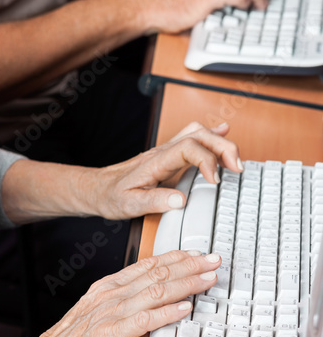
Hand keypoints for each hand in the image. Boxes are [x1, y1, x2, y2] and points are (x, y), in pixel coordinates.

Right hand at [28, 249, 221, 336]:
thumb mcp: (96, 311)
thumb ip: (120, 301)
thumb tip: (147, 298)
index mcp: (108, 286)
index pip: (147, 265)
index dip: (175, 258)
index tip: (196, 255)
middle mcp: (111, 294)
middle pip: (157, 273)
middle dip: (188, 266)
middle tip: (212, 261)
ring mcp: (111, 312)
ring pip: (155, 291)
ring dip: (186, 284)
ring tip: (207, 280)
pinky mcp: (111, 334)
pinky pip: (144, 320)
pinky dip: (167, 313)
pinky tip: (184, 309)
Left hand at [83, 121, 241, 219]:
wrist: (99, 188)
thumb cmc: (112, 196)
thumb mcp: (130, 204)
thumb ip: (155, 201)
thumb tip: (181, 200)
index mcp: (155, 162)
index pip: (187, 148)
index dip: (207, 160)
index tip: (216, 181)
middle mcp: (162, 151)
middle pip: (198, 134)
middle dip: (222, 147)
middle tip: (237, 168)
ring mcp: (166, 150)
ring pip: (197, 132)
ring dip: (220, 141)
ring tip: (236, 159)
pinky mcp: (169, 154)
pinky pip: (192, 136)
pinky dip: (212, 133)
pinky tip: (224, 132)